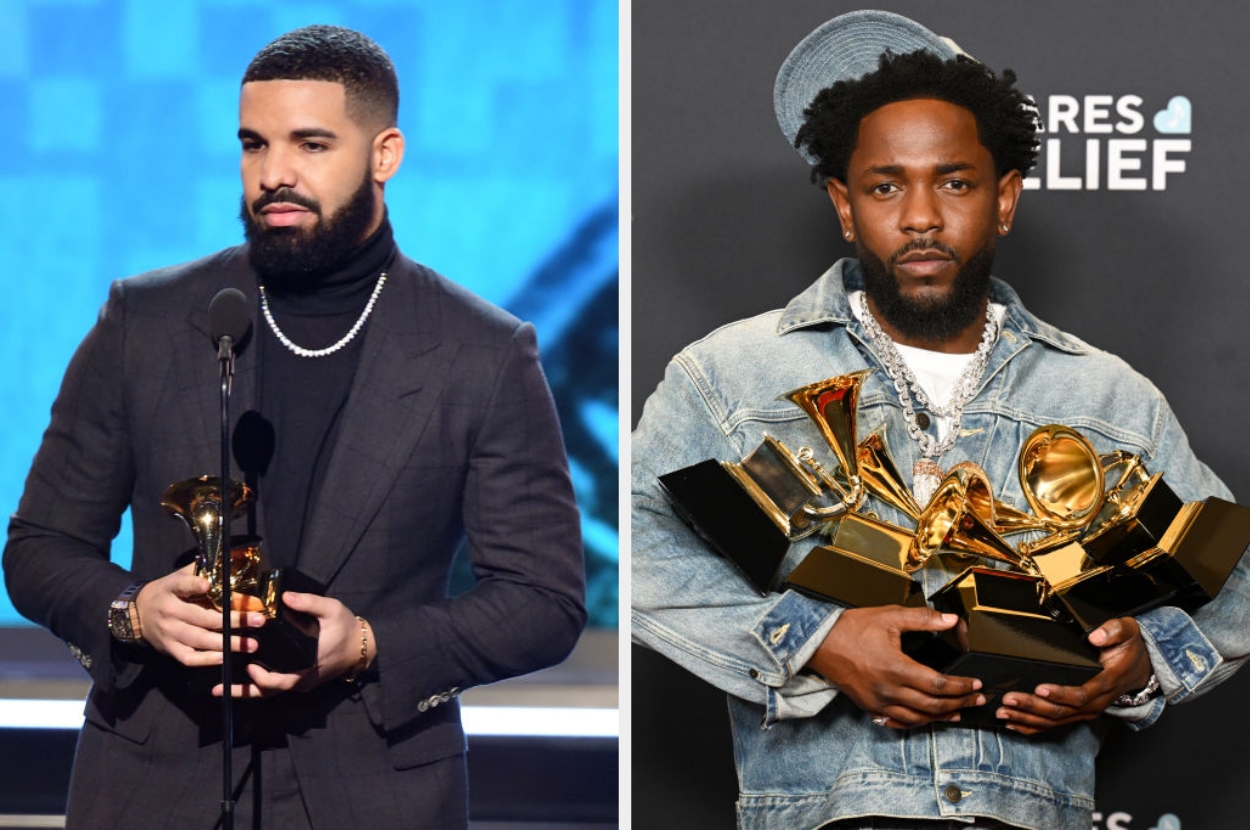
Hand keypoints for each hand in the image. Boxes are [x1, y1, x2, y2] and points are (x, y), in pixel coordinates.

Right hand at [135, 563, 263, 666]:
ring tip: (251, 644)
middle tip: (259, 620)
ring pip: (200, 639)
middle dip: (234, 620)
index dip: (194, 585)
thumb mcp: (181, 577)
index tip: (208, 585)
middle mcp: (170, 611)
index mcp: (171, 588)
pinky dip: (207, 659)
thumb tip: (238, 566)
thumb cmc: (169, 592)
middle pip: (204, 617)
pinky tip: (225, 657)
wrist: (136, 614)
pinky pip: (189, 657)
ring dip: (228, 643)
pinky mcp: (169, 649)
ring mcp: (169, 632)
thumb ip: (206, 573)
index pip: (182, 585)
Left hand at [212, 592, 373, 698]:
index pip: (283, 681)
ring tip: (221, 690)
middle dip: (243, 691)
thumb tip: (284, 595)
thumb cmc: (346, 627)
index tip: (249, 667)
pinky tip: (240, 678)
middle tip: (218, 688)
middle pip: (269, 692)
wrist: (362, 646)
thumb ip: (309, 602)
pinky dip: (258, 685)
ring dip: (246, 692)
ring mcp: (302, 682)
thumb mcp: (332, 610)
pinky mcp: (301, 679)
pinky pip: (277, 686)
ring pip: (270, 692)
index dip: (264, 679)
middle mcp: (303, 679)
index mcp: (309, 665)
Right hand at [807, 605, 984, 727]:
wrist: (819, 643)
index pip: (938, 684)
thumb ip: (923, 619)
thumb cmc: (852, 628)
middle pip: (933, 705)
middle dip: (959, 703)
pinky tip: (926, 719)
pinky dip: (917, 723)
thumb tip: (951, 620)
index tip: (976, 683)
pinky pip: (898, 722)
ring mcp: (878, 702)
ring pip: (918, 718)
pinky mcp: (869, 706)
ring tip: (959, 712)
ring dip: (942, 717)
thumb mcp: (889, 616)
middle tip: (976, 698)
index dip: (961, 686)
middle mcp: (889, 690)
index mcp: (897, 668)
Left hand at [996, 616, 1153, 734]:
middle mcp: (1095, 702)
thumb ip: (1114, 631)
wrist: (1138, 669)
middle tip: (1009, 699)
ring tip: (1003, 713)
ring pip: (1054, 721)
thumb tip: (1096, 635)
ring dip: (1027, 718)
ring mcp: (1085, 712)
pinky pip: (1053, 725)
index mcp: (1105, 683)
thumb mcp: (1128, 632)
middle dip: (1033, 706)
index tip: (1040, 688)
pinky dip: (1032, 727)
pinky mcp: (1077, 714)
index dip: (1060, 694)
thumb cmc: (1128, 650)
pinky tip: (1013, 725)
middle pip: (1061, 711)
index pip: (1081, 694)